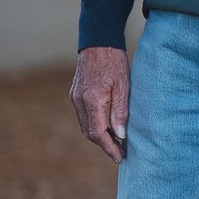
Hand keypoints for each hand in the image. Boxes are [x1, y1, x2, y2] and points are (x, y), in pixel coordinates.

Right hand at [70, 46, 130, 162]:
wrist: (98, 42)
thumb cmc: (115, 61)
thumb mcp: (124, 86)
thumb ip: (121, 112)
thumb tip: (120, 135)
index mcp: (92, 100)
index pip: (98, 133)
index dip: (109, 147)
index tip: (120, 157)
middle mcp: (79, 101)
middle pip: (89, 132)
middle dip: (104, 145)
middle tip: (120, 153)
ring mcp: (75, 97)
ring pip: (85, 125)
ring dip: (99, 136)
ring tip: (116, 142)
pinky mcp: (75, 94)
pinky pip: (84, 116)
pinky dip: (94, 125)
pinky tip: (107, 126)